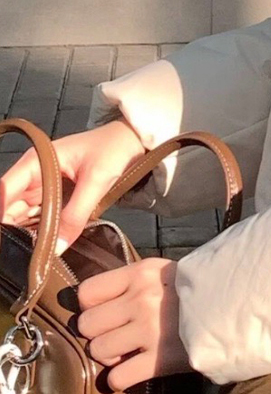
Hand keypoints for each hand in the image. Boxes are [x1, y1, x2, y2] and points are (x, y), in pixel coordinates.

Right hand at [0, 119, 146, 254]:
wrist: (134, 141)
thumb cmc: (114, 149)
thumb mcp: (96, 181)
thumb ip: (76, 215)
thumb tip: (56, 248)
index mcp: (36, 162)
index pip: (3, 190)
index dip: (1, 214)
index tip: (4, 238)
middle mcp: (34, 173)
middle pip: (10, 205)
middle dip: (12, 227)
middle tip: (20, 252)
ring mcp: (44, 184)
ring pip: (24, 213)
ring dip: (27, 231)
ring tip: (33, 252)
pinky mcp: (57, 194)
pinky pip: (41, 215)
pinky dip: (42, 228)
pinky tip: (45, 244)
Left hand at [77, 257, 190, 390]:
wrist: (241, 307)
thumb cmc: (202, 289)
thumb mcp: (168, 272)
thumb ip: (136, 281)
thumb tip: (99, 300)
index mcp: (142, 274)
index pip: (87, 292)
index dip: (92, 306)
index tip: (107, 311)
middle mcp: (141, 300)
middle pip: (87, 325)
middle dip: (98, 333)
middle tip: (117, 335)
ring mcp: (150, 331)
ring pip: (98, 351)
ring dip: (109, 356)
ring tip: (127, 353)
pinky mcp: (160, 360)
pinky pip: (117, 378)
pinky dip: (120, 379)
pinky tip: (133, 371)